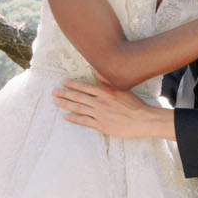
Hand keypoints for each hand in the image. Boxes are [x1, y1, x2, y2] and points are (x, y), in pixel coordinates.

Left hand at [54, 80, 173, 138]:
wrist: (143, 120)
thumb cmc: (134, 104)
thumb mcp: (122, 89)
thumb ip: (107, 81)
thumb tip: (97, 71)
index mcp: (106, 92)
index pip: (85, 87)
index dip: (72, 84)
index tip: (62, 82)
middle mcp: (100, 103)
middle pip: (78, 97)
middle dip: (64, 93)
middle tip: (53, 91)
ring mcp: (100, 115)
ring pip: (79, 108)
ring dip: (66, 104)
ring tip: (56, 101)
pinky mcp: (101, 126)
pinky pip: (84, 122)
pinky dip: (74, 118)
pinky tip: (65, 116)